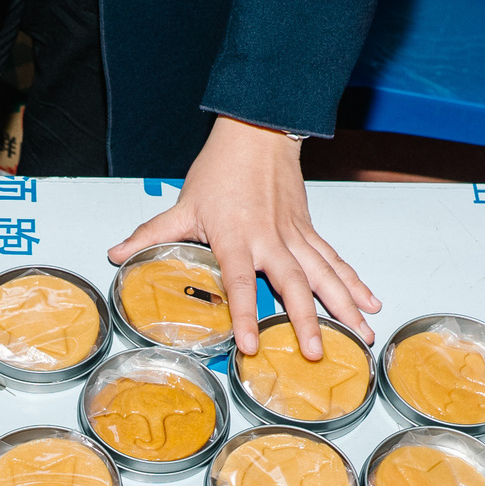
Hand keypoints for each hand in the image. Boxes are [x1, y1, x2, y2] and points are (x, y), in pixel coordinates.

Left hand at [110, 117, 376, 357]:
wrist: (258, 132)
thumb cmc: (219, 169)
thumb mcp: (183, 204)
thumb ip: (151, 235)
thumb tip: (115, 255)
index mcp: (236, 237)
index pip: (238, 282)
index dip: (244, 314)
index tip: (250, 344)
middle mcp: (271, 239)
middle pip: (294, 284)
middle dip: (307, 320)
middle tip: (315, 353)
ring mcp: (295, 236)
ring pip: (325, 275)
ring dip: (345, 307)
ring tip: (362, 336)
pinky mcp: (309, 231)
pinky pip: (334, 261)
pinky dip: (354, 283)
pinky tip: (369, 304)